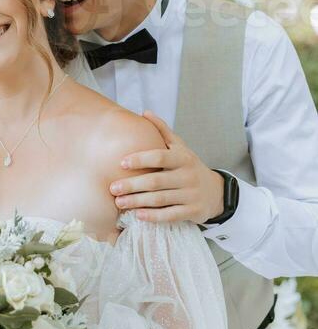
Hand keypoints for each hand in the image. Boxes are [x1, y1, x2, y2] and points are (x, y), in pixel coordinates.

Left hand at [109, 110, 224, 224]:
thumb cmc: (189, 166)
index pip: (160, 157)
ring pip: (160, 200)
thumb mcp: (180, 147)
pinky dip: (153, 216)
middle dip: (132, 185)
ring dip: (138, 201)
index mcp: (183, 158)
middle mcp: (188, 176)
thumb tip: (145, 112)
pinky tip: (137, 215)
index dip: (140, 159)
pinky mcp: (193, 212)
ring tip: (119, 202)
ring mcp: (191, 195)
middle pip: (156, 181)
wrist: (215, 192)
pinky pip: (170, 215)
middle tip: (112, 188)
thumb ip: (163, 131)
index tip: (121, 163)